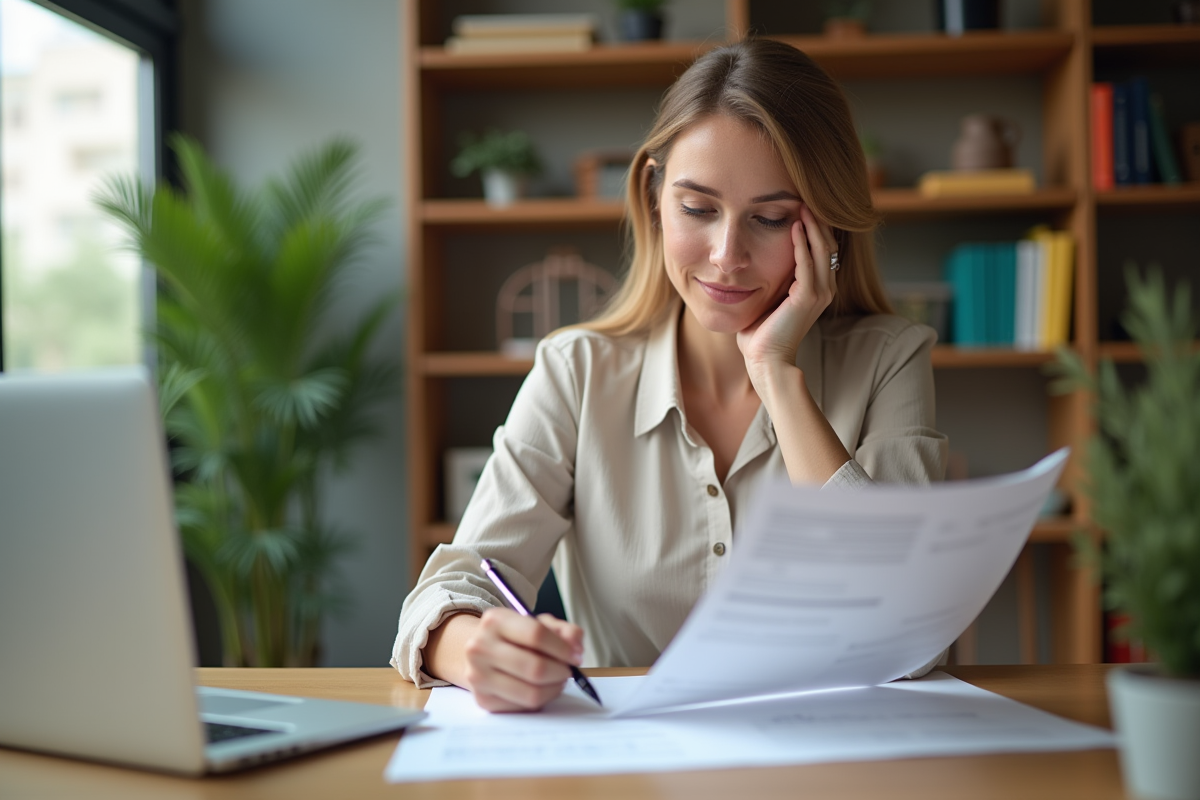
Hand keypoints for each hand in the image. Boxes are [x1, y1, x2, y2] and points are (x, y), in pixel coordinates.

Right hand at [462, 608, 584, 711]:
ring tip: (557, 680)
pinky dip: (541, 700)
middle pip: (535, 668)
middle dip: (561, 672)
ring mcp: (479, 676)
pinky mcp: (483, 700)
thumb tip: (576, 647)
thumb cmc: (514, 637)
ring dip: (554, 689)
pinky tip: (541, 689)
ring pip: (531, 693)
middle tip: (568, 671)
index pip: (536, 634)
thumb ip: (563, 630)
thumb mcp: (537, 623)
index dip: (563, 648)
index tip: (576, 655)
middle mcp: (481, 648)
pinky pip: (524, 707)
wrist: (480, 653)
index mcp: (495, 621)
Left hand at [736, 204, 837, 381]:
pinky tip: (794, 226)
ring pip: (821, 249)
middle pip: (826, 244)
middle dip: (817, 219)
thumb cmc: (762, 332)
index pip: (821, 249)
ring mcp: (819, 293)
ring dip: (812, 225)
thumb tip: (756, 258)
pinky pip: (807, 263)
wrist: (765, 359)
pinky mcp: (808, 297)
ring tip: (802, 204)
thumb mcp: (769, 296)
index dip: (814, 226)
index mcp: (817, 288)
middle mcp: (824, 288)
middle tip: (805, 196)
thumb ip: (772, 277)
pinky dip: (801, 243)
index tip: (801, 205)